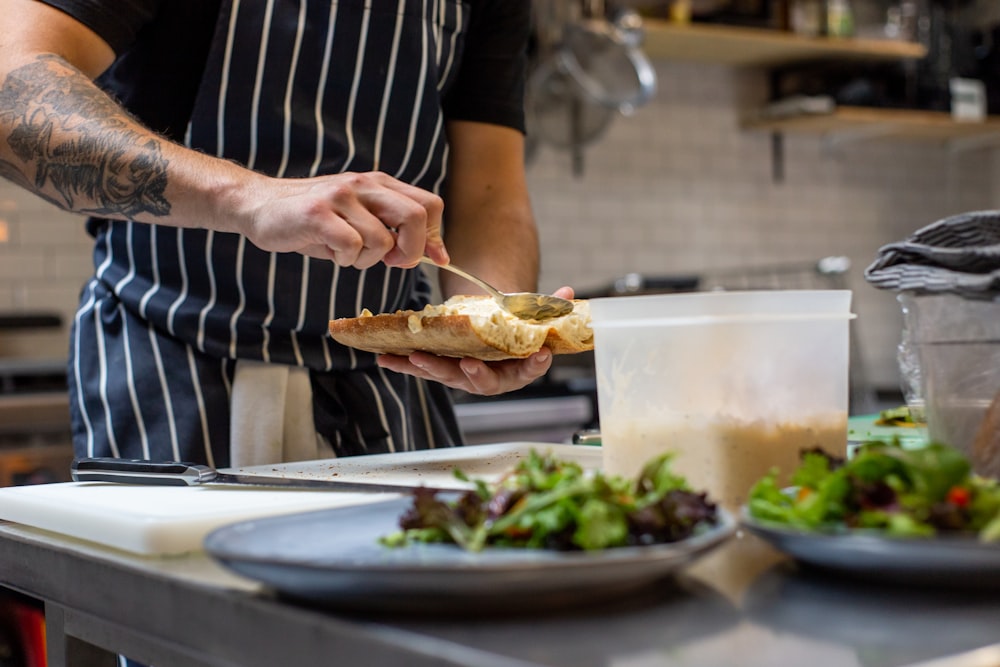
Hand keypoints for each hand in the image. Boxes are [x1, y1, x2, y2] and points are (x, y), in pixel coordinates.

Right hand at [241, 171, 447, 268]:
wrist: (259, 206)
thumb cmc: (316, 222)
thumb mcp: (361, 222)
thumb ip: (396, 232)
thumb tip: (439, 255)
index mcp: (379, 184)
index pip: (429, 205)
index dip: (434, 237)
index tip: (431, 259)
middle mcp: (363, 184)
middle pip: (416, 216)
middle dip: (410, 251)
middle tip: (391, 262)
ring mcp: (341, 196)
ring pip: (381, 240)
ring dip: (367, 260)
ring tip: (346, 254)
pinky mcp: (318, 213)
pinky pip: (351, 246)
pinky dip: (345, 260)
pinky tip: (330, 252)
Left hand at [375, 286, 574, 395]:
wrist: (491, 328)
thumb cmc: (512, 324)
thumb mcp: (531, 314)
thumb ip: (548, 307)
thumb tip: (569, 295)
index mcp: (517, 369)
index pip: (529, 371)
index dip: (534, 367)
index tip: (538, 357)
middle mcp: (490, 377)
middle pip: (483, 381)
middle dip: (473, 374)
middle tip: (467, 364)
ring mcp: (463, 375)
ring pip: (448, 376)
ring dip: (430, 369)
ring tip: (414, 359)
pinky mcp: (441, 368)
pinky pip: (423, 368)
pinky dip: (403, 363)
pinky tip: (384, 357)